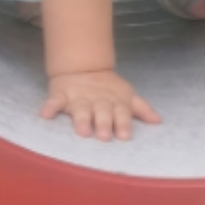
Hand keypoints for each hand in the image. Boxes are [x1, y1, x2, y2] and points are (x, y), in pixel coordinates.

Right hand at [40, 70, 160, 140]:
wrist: (82, 68)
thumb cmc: (108, 90)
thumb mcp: (126, 96)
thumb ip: (141, 108)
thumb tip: (158, 121)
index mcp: (114, 102)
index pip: (121, 112)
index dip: (123, 123)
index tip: (125, 136)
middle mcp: (97, 101)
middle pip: (102, 112)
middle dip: (103, 123)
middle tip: (104, 136)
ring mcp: (78, 98)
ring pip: (80, 109)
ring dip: (81, 119)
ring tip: (81, 130)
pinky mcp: (61, 95)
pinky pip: (54, 101)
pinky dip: (50, 107)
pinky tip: (45, 114)